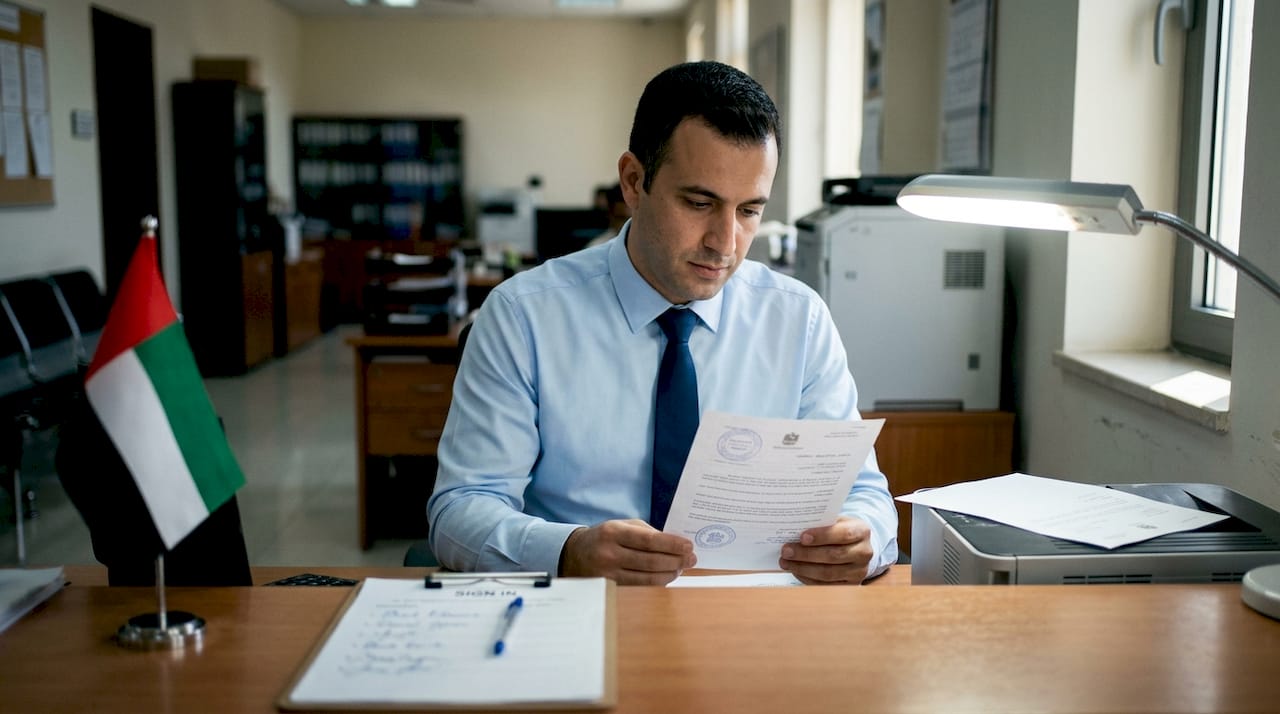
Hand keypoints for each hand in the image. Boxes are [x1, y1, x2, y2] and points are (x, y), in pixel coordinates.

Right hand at [560, 519, 695, 584]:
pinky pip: (640, 587)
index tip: (688, 546)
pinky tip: (667, 576)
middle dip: (676, 561)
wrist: (574, 554)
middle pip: (651, 561)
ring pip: (648, 578)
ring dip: (670, 574)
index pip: (649, 540)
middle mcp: (610, 553)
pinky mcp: (611, 587)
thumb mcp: (622, 525)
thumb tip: (675, 544)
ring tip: (681, 568)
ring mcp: (609, 573)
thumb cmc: (605, 537)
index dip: (672, 545)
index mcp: (614, 532)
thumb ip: (647, 532)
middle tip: (691, 559)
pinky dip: (657, 582)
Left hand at [777, 516, 873, 584]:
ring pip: (828, 573)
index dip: (822, 536)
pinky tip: (795, 571)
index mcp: (862, 531)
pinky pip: (826, 585)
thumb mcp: (836, 521)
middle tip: (786, 550)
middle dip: (806, 554)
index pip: (843, 534)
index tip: (802, 537)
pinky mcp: (850, 585)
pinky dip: (807, 579)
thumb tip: (794, 527)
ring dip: (803, 568)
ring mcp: (859, 571)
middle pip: (833, 556)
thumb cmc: (841, 530)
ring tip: (785, 562)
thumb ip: (821, 523)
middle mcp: (864, 553)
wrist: (857, 546)